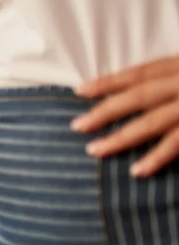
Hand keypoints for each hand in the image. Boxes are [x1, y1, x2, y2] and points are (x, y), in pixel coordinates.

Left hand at [75, 55, 178, 175]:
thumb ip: (171, 80)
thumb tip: (143, 93)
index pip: (139, 74)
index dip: (108, 82)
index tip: (80, 90)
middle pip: (138, 97)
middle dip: (105, 111)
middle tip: (76, 126)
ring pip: (151, 123)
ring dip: (120, 138)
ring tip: (94, 150)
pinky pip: (176, 144)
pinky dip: (156, 158)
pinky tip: (136, 171)